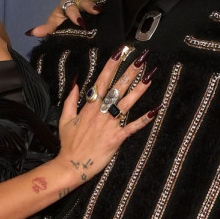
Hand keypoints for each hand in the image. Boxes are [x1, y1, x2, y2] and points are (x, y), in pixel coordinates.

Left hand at [26, 0, 115, 37]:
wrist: (71, 20)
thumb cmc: (62, 22)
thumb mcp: (54, 25)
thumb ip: (46, 29)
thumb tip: (30, 33)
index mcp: (66, 5)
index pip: (70, 9)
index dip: (74, 15)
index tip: (80, 23)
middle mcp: (77, 0)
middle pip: (83, 0)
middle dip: (89, 5)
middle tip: (96, 10)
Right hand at [54, 49, 156, 182]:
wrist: (72, 166)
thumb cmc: (69, 144)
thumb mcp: (65, 120)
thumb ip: (70, 100)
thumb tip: (76, 82)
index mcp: (89, 107)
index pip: (102, 81)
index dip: (111, 66)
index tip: (120, 52)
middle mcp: (100, 113)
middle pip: (117, 88)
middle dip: (129, 72)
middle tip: (140, 58)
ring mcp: (109, 125)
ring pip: (126, 104)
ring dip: (139, 90)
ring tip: (150, 76)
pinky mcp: (116, 138)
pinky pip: (132, 127)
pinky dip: (143, 120)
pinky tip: (155, 110)